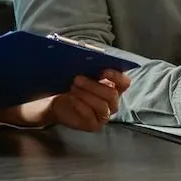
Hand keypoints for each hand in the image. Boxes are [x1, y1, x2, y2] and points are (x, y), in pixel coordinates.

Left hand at [4, 70, 131, 130]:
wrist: (56, 103)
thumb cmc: (71, 85)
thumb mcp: (78, 73)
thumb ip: (87, 66)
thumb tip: (87, 56)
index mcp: (113, 86)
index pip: (124, 82)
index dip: (116, 76)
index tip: (103, 70)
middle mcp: (112, 101)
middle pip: (111, 94)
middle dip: (94, 85)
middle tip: (77, 78)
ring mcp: (104, 114)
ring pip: (102, 105)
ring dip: (86, 95)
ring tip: (72, 88)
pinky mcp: (94, 124)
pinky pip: (91, 115)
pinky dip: (80, 105)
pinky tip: (71, 98)